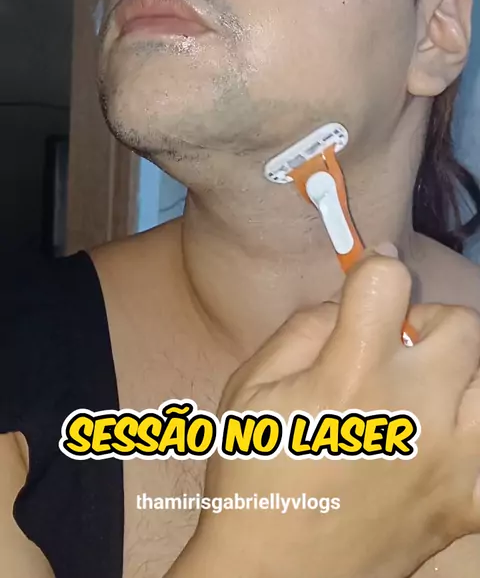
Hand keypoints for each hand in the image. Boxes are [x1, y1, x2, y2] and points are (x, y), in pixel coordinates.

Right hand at [169, 246, 479, 577]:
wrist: (273, 576)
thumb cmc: (255, 475)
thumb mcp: (250, 387)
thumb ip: (304, 328)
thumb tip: (350, 295)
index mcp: (351, 378)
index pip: (389, 280)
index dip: (373, 269)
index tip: (369, 284)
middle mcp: (413, 413)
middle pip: (463, 324)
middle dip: (425, 324)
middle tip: (394, 352)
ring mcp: (449, 463)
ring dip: (458, 377)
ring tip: (422, 398)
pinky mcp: (465, 505)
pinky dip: (470, 441)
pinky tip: (438, 448)